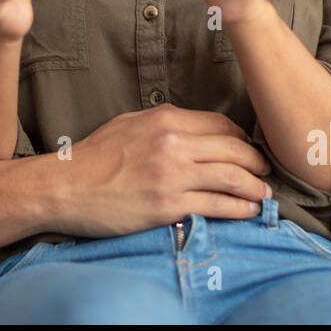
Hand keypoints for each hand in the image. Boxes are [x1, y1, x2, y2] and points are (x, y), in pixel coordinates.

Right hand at [47, 103, 273, 236]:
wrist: (64, 187)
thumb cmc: (93, 156)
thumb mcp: (129, 124)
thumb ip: (163, 123)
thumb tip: (193, 129)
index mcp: (165, 119)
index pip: (221, 125)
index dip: (242, 139)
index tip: (249, 150)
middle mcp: (173, 143)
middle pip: (235, 150)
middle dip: (258, 162)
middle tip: (267, 172)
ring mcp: (172, 175)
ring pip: (233, 178)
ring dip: (256, 188)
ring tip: (264, 195)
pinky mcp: (168, 205)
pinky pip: (216, 206)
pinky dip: (239, 209)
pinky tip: (248, 212)